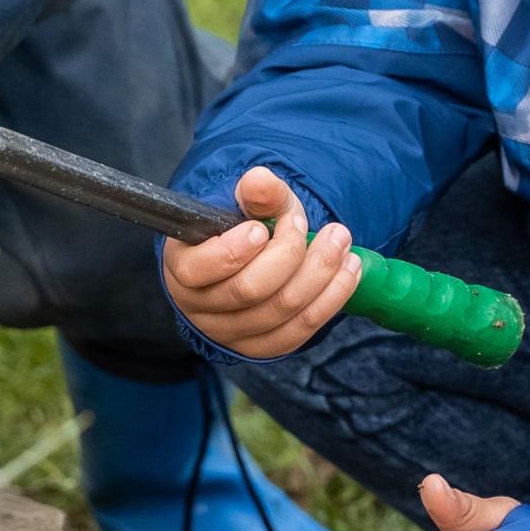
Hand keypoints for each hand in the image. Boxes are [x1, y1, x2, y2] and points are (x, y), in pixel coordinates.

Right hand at [162, 165, 360, 355]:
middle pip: (249, 290)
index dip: (234, 250)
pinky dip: (330, 300)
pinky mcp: (260, 349)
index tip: (263, 228)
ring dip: (320, 275)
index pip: (199, 269)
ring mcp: (229, 333)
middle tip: (325, 227)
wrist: (254, 257)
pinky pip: (299, 332)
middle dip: (292, 255)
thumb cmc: (243, 226)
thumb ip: (255, 193)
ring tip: (343, 242)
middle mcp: (198, 307)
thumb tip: (260, 181)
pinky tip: (348, 272)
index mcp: (182, 266)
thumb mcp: (247, 204)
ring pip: (280, 311)